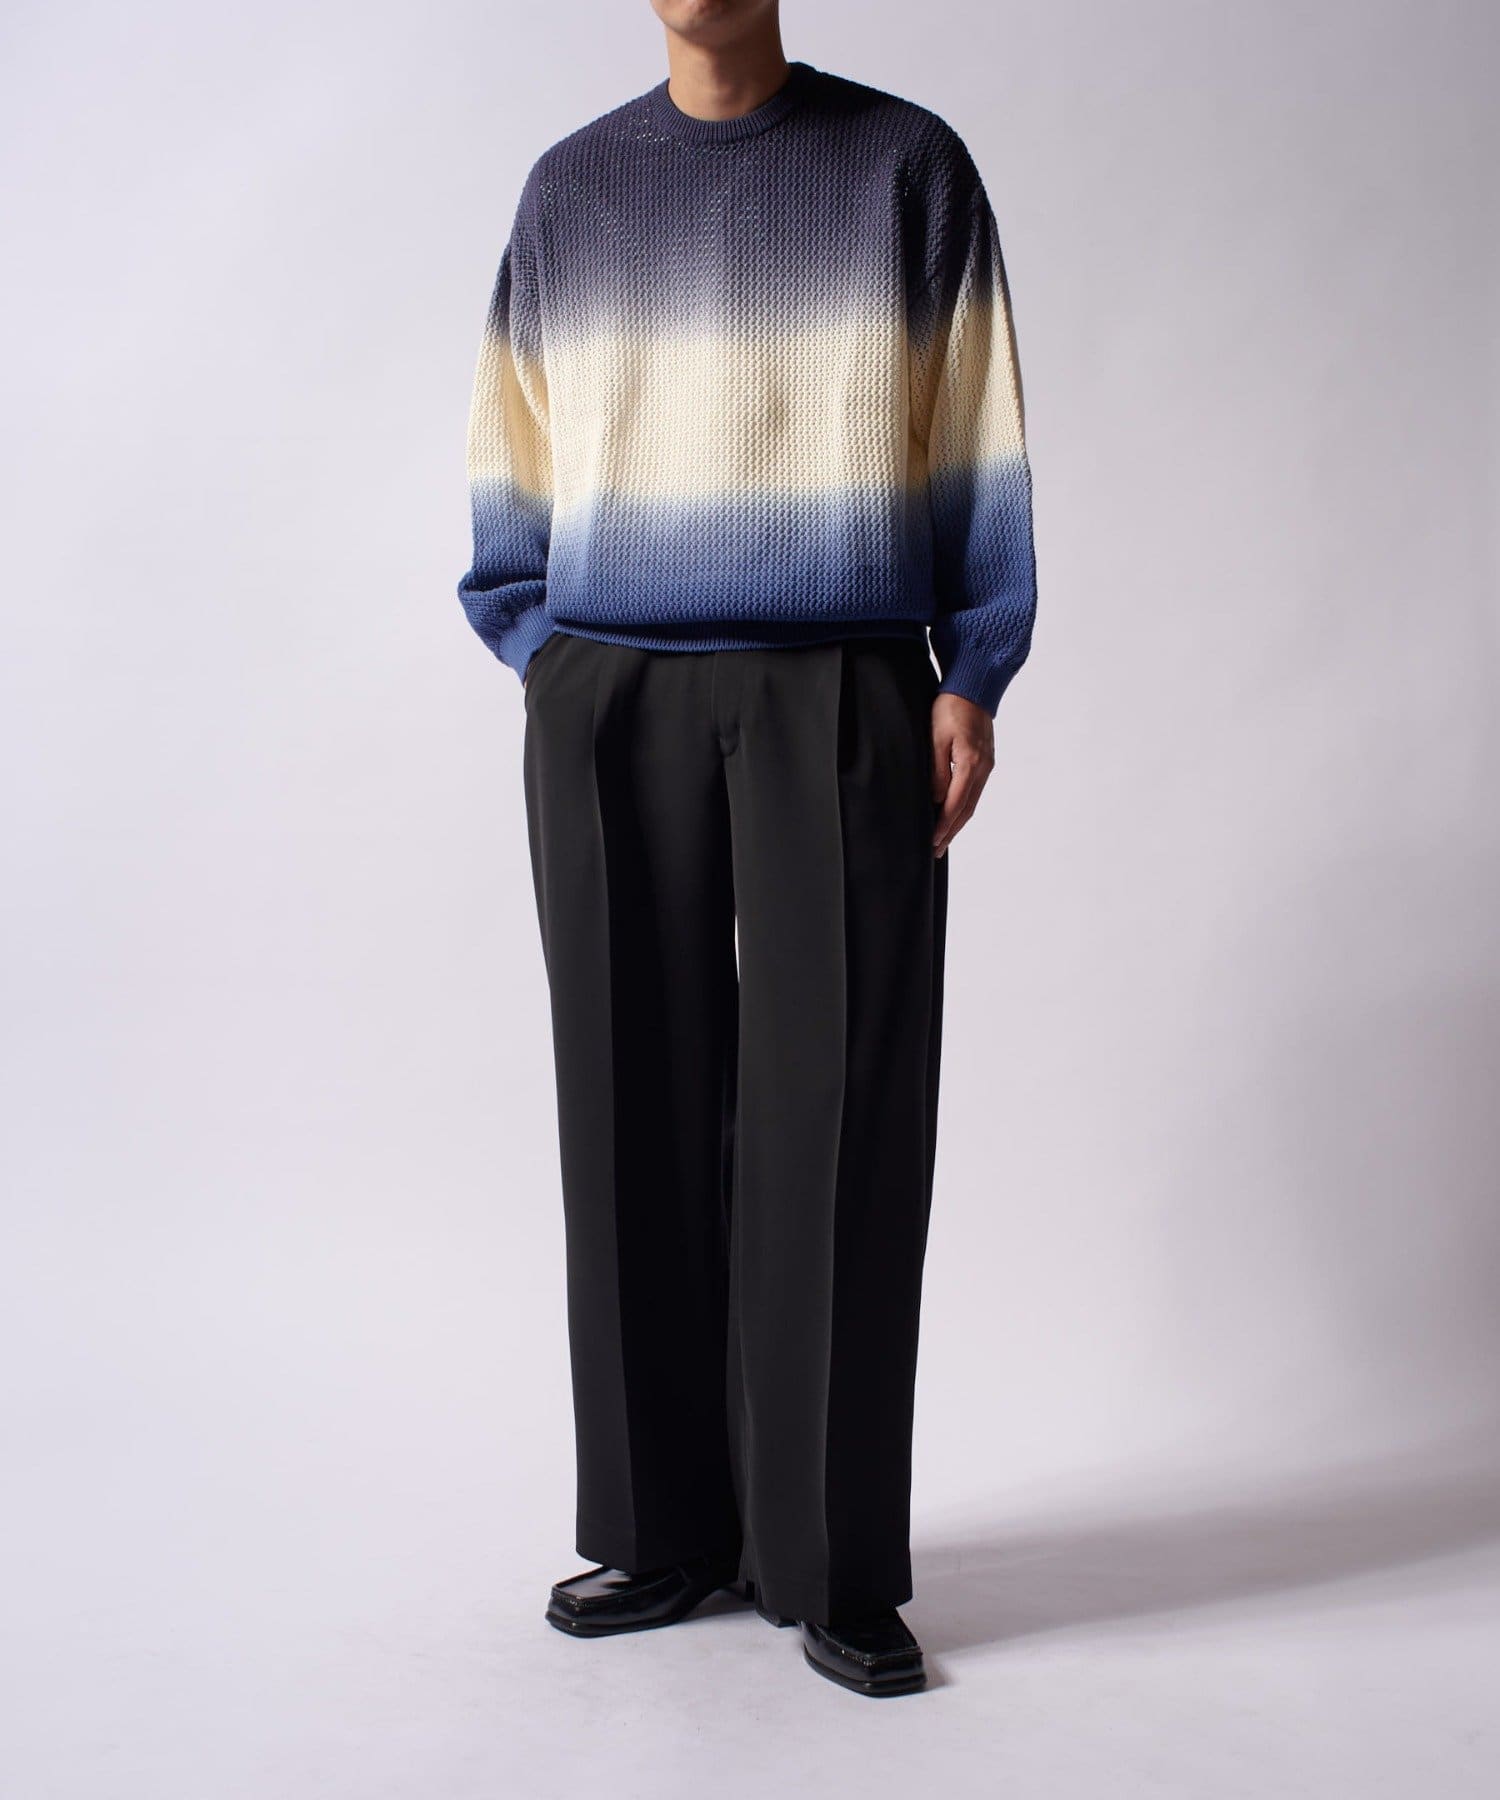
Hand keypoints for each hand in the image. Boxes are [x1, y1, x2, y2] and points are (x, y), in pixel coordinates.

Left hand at [930, 692, 994, 856]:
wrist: (974, 687)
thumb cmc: (951, 708)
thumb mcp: (936, 737)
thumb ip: (937, 769)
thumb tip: (936, 798)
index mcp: (970, 763)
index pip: (955, 804)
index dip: (943, 826)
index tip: (932, 841)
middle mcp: (983, 768)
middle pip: (967, 809)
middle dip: (951, 832)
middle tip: (936, 850)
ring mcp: (987, 766)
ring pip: (972, 803)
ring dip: (958, 823)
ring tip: (945, 839)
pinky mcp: (986, 762)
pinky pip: (974, 792)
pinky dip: (964, 807)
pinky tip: (955, 814)